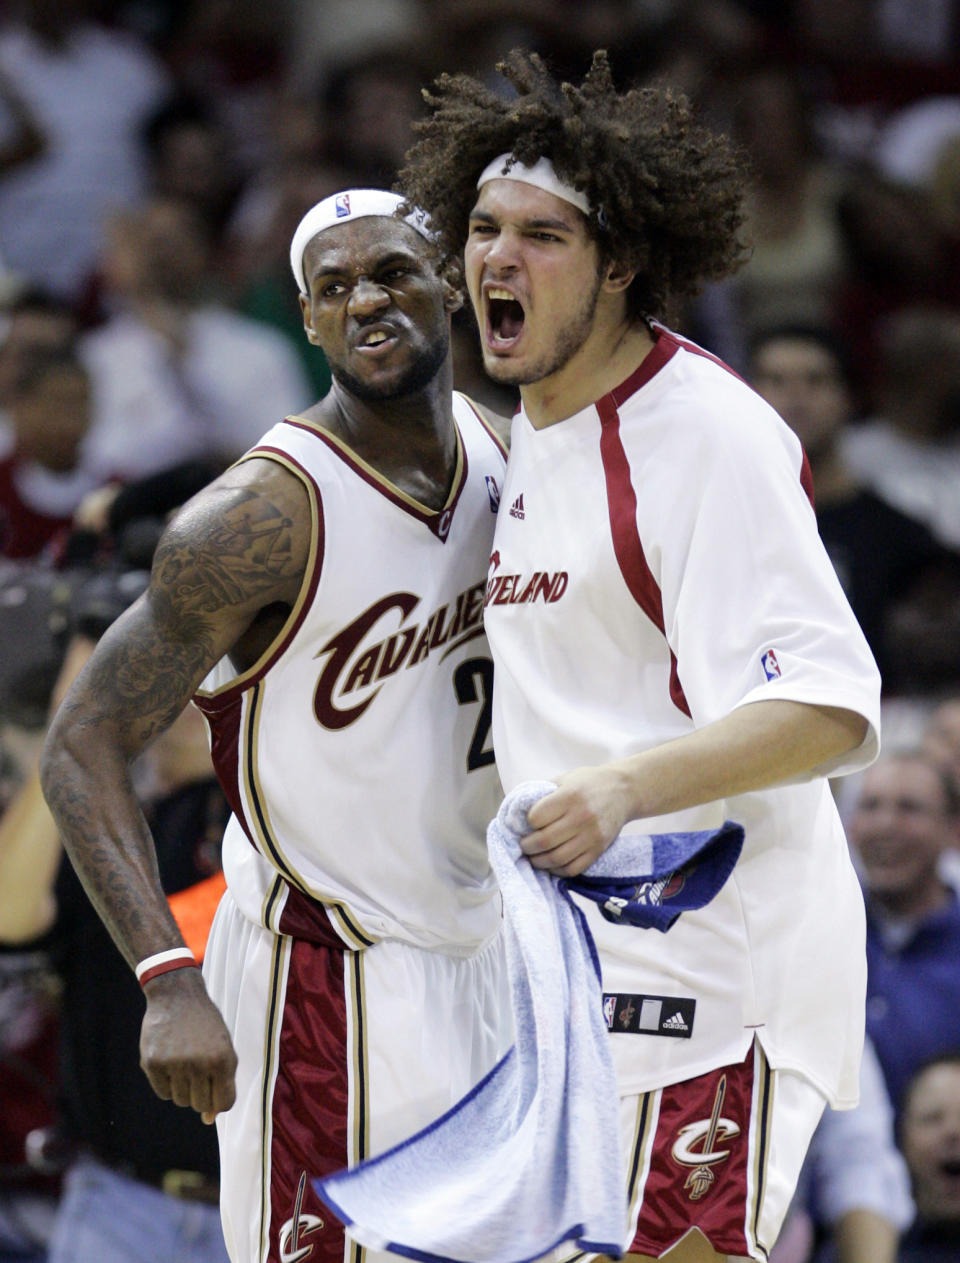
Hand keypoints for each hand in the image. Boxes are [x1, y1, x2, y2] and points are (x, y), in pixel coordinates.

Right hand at [139, 967, 237, 1124]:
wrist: (177, 996)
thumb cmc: (204, 1025)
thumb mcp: (223, 1047)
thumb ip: (222, 1082)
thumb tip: (208, 1119)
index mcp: (223, 1058)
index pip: (224, 1103)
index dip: (219, 1102)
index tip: (214, 1092)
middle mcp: (199, 1063)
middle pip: (201, 1105)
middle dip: (201, 1094)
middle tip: (197, 1071)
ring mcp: (174, 1064)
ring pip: (181, 1101)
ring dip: (183, 1088)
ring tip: (184, 1062)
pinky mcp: (153, 1063)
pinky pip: (163, 1093)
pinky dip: (167, 1084)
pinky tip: (170, 1061)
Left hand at [522, 764, 632, 876]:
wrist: (624, 791)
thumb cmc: (589, 782)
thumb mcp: (565, 779)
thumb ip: (543, 793)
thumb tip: (517, 811)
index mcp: (569, 796)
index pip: (536, 817)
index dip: (526, 822)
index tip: (525, 823)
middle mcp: (581, 817)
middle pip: (544, 841)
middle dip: (527, 846)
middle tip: (523, 845)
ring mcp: (591, 836)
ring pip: (557, 858)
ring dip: (538, 861)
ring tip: (533, 857)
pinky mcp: (598, 850)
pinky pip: (573, 869)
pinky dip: (557, 870)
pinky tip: (551, 863)